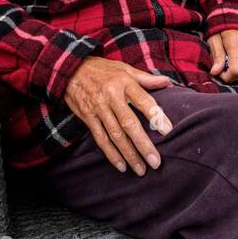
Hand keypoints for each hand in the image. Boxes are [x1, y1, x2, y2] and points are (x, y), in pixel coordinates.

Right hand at [63, 58, 173, 175]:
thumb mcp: (124, 68)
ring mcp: (98, 109)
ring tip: (141, 169)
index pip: (144, 101)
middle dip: (143, 144)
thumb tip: (167, 82)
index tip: (168, 131)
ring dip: (129, 154)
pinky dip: (111, 154)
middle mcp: (111, 96)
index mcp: (124, 82)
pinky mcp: (88, 118)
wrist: (69, 69)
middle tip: (156, 162)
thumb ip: (146, 78)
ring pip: (115, 135)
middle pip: (129, 124)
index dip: (156, 116)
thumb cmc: (101, 69)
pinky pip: (100, 139)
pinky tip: (122, 166)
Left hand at [207, 29, 237, 83]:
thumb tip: (215, 73)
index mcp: (236, 41)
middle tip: (223, 63)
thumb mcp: (213, 38)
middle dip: (231, 74)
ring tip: (232, 58)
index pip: (236, 71)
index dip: (226, 77)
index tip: (219, 72)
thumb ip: (216, 56)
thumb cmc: (221, 26)